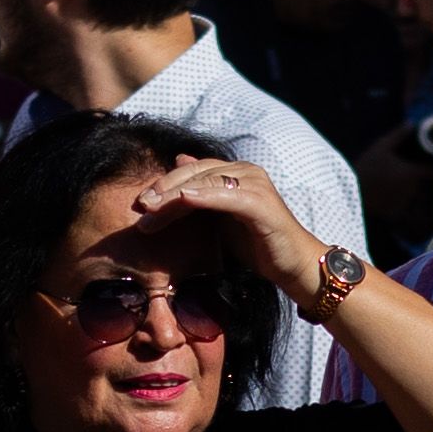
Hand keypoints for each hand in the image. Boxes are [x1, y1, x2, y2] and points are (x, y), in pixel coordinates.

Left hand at [128, 156, 323, 297]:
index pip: (191, 172)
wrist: (293, 267)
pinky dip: (203, 196)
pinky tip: (183, 200)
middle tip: (139, 206)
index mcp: (235, 174)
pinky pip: (227, 195)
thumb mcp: (220, 223)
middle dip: (163, 189)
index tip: (139, 204)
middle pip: (195, 173)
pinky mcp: (261, 203)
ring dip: (175, 195)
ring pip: (206, 181)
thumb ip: (200, 199)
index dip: (163, 184)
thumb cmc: (258, 247)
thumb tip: (178, 164)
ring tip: (151, 209)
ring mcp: (255, 185)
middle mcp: (245, 172)